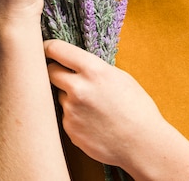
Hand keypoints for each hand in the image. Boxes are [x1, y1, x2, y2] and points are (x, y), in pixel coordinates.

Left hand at [44, 40, 165, 168]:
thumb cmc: (136, 107)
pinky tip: (92, 121)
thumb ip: (94, 69)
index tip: (45, 48)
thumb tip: (75, 65)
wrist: (142, 143)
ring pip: (59, 95)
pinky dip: (74, 115)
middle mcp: (77, 88)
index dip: (49, 47)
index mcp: (93, 70)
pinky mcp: (69, 130)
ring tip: (91, 105)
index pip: (57, 50)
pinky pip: (65, 116)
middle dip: (55, 70)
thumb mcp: (119, 76)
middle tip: (64, 74)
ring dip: (68, 96)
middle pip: (50, 71)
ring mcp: (71, 111)